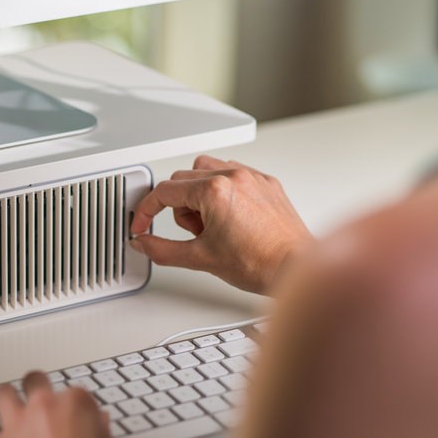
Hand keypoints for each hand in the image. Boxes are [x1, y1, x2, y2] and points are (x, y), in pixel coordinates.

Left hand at [0, 372, 116, 437]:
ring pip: (2, 394)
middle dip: (35, 390)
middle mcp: (42, 406)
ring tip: (6, 415)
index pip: (73, 394)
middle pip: (34, 382)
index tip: (72, 422)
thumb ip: (100, 433)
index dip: (72, 409)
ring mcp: (15, 424)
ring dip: (4, 402)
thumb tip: (97, 422)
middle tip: (37, 408)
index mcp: (74, 404)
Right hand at [130, 155, 312, 294]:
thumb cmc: (259, 262)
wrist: (295, 267)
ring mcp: (252, 177)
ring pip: (206, 171)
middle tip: (193, 233)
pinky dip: (222, 192)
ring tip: (212, 225)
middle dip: (178, 208)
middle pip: (183, 179)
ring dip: (198, 195)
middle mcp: (234, 176)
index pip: (164, 191)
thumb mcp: (200, 258)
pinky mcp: (266, 183)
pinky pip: (232, 174)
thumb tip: (143, 244)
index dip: (146, 211)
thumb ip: (162, 250)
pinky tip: (229, 218)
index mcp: (214, 191)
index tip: (142, 225)